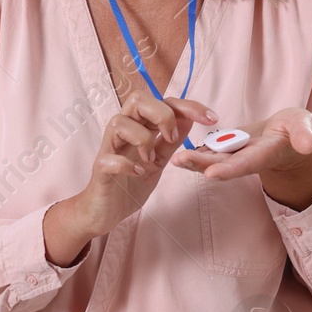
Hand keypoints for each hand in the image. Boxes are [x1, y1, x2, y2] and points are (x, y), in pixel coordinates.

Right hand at [44, 93, 217, 264]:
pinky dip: (128, 165)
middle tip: (171, 139)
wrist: (104, 211)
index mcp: (138, 127)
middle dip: (162, 115)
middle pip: (137, 100)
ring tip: (150, 162)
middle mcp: (121, 132)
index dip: (188, 106)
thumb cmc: (129, 183)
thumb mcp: (158, 161)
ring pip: (120, 123)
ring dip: (143, 141)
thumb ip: (170, 141)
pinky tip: (137, 174)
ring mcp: (108, 148)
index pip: (162, 102)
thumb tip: (189, 119)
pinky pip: (111, 158)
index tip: (211, 118)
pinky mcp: (100, 169)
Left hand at [168, 106, 311, 210]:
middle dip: (201, 164)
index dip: (229, 169)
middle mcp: (245, 158)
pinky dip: (192, 150)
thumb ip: (305, 135)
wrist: (286, 134)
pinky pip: (208, 149)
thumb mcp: (305, 127)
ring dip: (192, 159)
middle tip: (179, 161)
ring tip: (174, 158)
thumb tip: (308, 145)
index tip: (211, 174)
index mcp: (264, 155)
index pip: (245, 164)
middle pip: (221, 163)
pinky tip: (175, 148)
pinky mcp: (227, 147)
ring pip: (211, 157)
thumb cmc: (297, 129)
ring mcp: (235, 154)